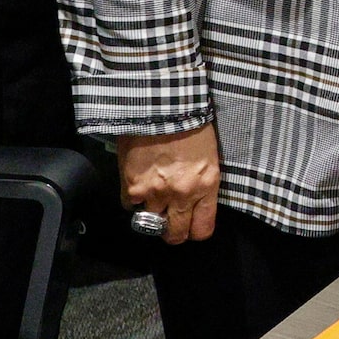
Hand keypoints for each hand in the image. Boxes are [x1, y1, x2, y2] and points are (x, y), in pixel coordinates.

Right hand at [119, 123, 220, 243]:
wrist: (161, 104)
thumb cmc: (190, 123)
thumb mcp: (209, 156)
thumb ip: (202, 183)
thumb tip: (195, 202)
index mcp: (205, 185)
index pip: (202, 229)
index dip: (195, 231)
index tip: (191, 226)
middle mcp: (181, 194)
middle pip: (175, 234)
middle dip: (173, 231)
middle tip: (170, 222)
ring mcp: (154, 192)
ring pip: (150, 223)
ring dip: (151, 213)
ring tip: (153, 198)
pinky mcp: (132, 185)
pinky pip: (129, 205)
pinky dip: (132, 199)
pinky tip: (138, 185)